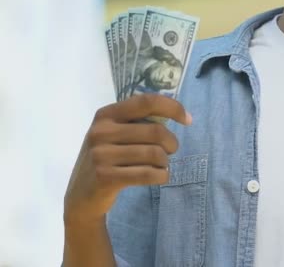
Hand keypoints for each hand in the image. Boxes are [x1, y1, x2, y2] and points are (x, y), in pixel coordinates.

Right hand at [63, 94, 191, 226]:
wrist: (81, 196)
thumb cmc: (107, 159)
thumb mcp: (114, 134)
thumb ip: (138, 122)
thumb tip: (179, 114)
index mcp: (106, 114)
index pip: (146, 102)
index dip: (173, 108)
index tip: (188, 120)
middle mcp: (101, 131)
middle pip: (156, 131)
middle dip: (172, 143)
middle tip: (170, 151)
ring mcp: (101, 155)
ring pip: (154, 154)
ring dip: (165, 162)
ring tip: (161, 166)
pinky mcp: (105, 177)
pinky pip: (148, 174)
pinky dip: (161, 176)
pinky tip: (159, 177)